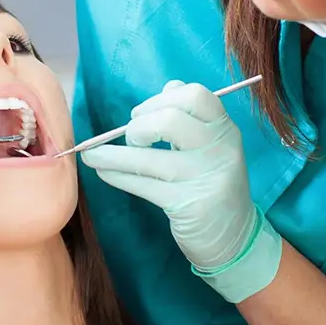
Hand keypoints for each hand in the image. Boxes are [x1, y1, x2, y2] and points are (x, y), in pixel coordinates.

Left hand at [80, 80, 281, 302]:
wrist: (234, 237)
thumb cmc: (212, 182)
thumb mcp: (211, 145)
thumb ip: (191, 115)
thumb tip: (168, 87)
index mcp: (224, 129)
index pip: (196, 96)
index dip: (160, 99)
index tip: (141, 114)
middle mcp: (220, 149)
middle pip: (170, 120)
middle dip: (138, 126)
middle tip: (131, 138)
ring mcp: (206, 178)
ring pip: (148, 157)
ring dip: (112, 155)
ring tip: (91, 155)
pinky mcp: (188, 205)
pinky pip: (142, 184)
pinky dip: (116, 175)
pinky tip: (104, 172)